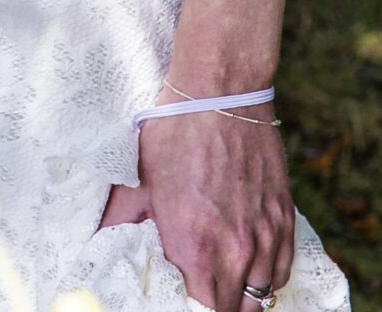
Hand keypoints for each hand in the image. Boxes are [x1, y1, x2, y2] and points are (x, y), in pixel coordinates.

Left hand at [97, 92, 294, 311]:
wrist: (221, 91)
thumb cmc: (175, 132)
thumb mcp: (140, 179)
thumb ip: (120, 221)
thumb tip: (97, 242)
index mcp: (195, 248)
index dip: (190, 309)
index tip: (181, 299)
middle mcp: (236, 251)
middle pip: (232, 311)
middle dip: (215, 307)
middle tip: (199, 294)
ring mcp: (265, 236)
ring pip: (260, 297)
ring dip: (242, 297)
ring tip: (224, 286)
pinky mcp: (284, 219)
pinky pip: (280, 271)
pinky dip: (266, 277)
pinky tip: (250, 268)